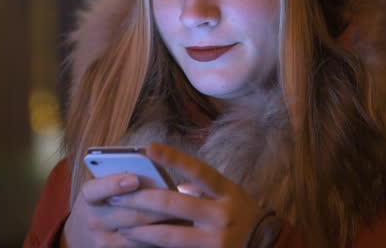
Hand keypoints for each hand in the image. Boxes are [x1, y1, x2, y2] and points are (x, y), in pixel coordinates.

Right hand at [62, 171, 172, 247]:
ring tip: (187, 212)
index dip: (114, 184)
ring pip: (142, 232)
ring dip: (166, 222)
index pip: (96, 189)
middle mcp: (94, 220)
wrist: (80, 237)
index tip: (134, 179)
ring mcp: (105, 242)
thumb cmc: (99, 205)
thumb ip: (118, 180)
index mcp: (88, 197)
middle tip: (183, 196)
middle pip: (130, 213)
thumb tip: (150, 172)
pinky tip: (178, 229)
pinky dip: (162, 237)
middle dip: (159, 204)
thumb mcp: (100, 190)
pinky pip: (145, 246)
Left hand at [111, 143, 265, 247]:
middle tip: (117, 197)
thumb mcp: (229, 194)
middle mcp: (222, 214)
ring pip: (170, 235)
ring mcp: (216, 240)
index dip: (173, 158)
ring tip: (121, 225)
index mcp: (227, 191)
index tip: (148, 147)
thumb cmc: (242, 215)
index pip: (198, 170)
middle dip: (141, 200)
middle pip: (174, 204)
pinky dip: (155, 246)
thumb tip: (169, 181)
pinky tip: (138, 243)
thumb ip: (202, 188)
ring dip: (142, 230)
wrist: (268, 247)